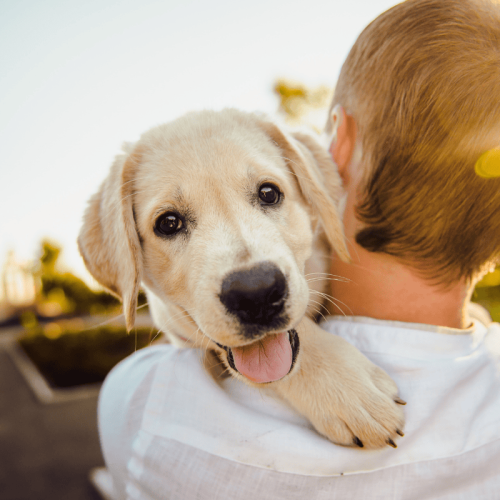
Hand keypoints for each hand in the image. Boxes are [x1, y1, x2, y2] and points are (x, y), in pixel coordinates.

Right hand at [273, 316, 404, 448]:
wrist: (291, 351)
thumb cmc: (325, 350)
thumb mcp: (357, 357)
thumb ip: (376, 377)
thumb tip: (395, 399)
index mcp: (366, 377)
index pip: (392, 403)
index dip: (396, 411)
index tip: (392, 412)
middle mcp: (355, 395)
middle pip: (385, 423)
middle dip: (390, 429)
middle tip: (387, 429)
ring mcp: (338, 409)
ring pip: (368, 436)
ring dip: (375, 439)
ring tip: (372, 437)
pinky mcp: (321, 418)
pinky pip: (342, 438)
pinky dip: (351, 439)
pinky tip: (351, 435)